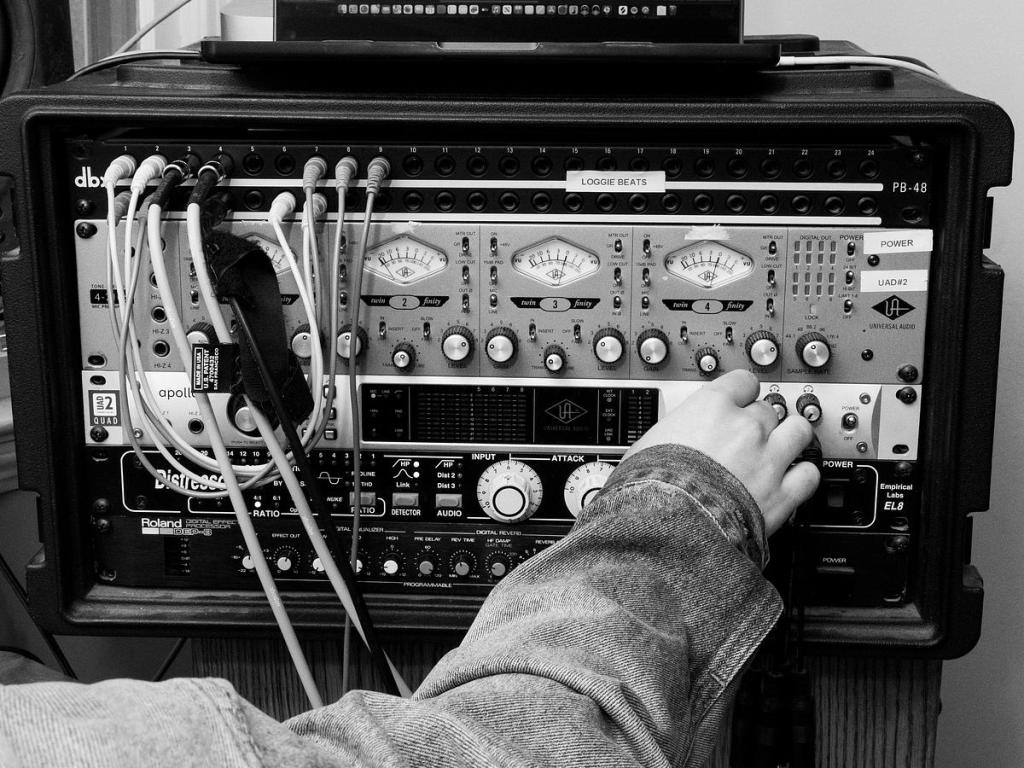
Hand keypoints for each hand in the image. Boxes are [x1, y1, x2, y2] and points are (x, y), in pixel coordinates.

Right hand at [623, 370, 819, 534]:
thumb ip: (671, 435)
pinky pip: (809, 475)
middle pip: (768, 409)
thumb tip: (665, 442)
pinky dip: (803, 476)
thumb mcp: (648, 446)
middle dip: (760, 423)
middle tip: (749, 438)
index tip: (739, 400)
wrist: (670, 526)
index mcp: (712, 407)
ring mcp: (769, 459)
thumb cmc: (651, 487)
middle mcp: (746, 427)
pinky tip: (793, 480)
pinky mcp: (783, 494)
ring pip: (799, 431)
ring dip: (791, 438)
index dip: (741, 393)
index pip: (742, 381)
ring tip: (781, 448)